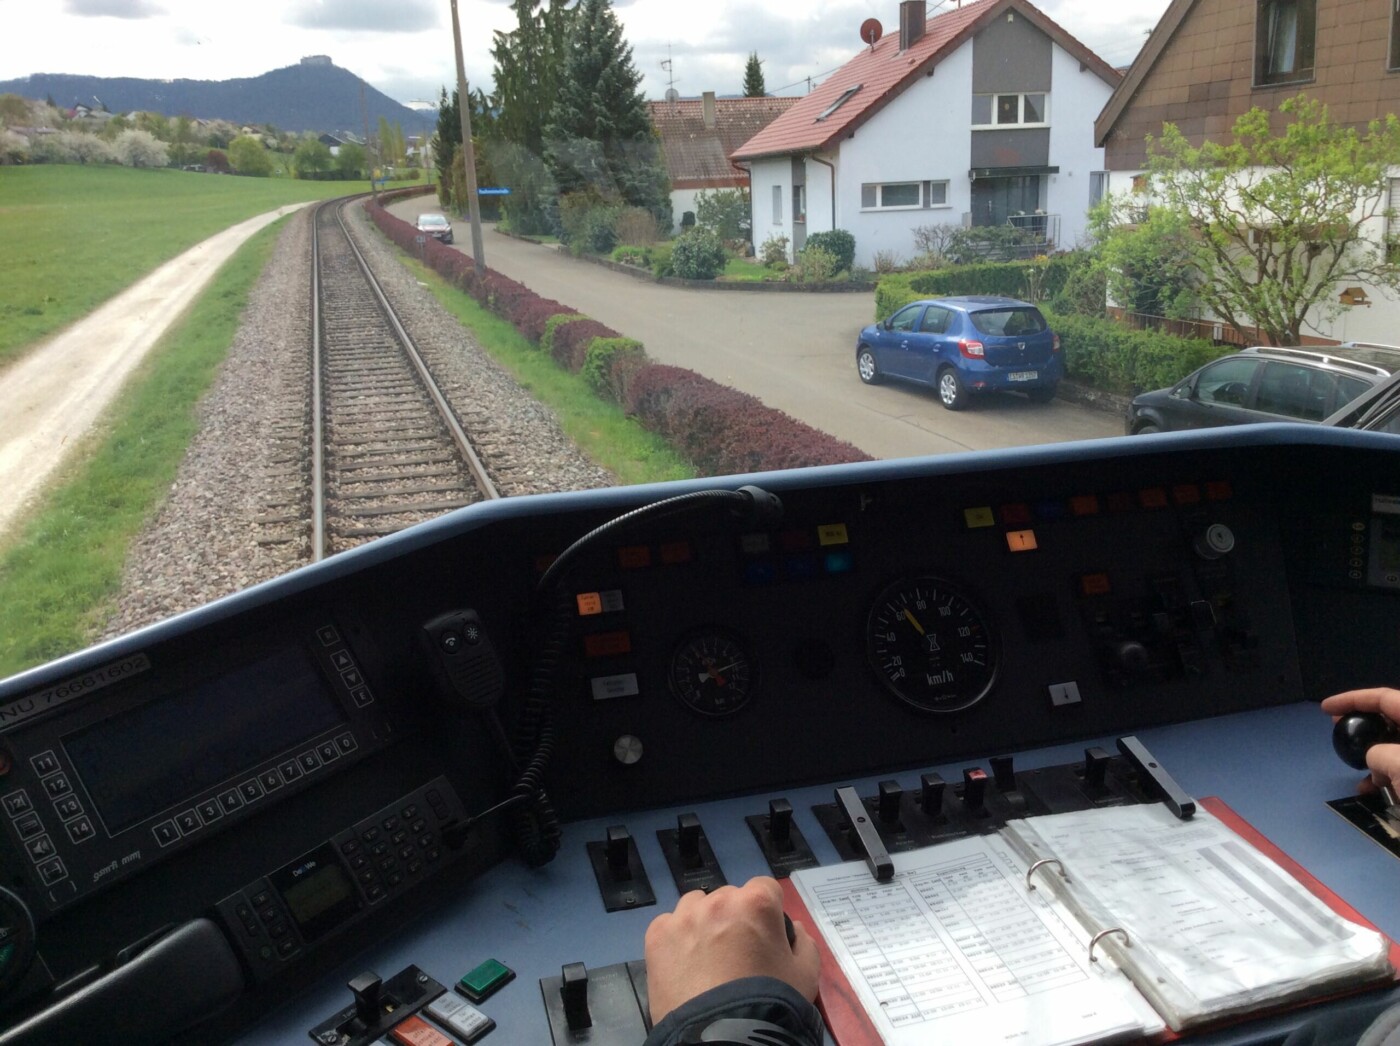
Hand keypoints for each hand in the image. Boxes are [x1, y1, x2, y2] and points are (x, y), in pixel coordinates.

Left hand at [643, 876, 820, 1024]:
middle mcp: (718, 901)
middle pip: (729, 898)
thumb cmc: (771, 1002)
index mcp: (757, 903)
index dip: (767, 912)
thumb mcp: (806, 975)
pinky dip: (676, 938)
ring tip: (707, 957)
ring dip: (704, 922)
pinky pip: (668, 925)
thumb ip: (804, 943)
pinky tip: (684, 964)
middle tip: (737, 954)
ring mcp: (684, 917)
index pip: (765, 888)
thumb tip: (794, 929)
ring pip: (696, 906)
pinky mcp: (657, 936)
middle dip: (735, 918)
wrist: (724, 1037)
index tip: (765, 936)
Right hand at [1320, 687, 1399, 793]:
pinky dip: (1385, 775)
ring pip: (1393, 747)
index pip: (1384, 697)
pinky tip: (1370, 789)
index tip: (1325, 708)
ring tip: (1356, 769)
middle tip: (1337, 728)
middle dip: (1361, 725)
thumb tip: (1374, 758)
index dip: (1352, 699)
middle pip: (1388, 720)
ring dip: (1372, 757)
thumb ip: (1378, 753)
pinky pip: (1399, 768)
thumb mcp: (1398, 764)